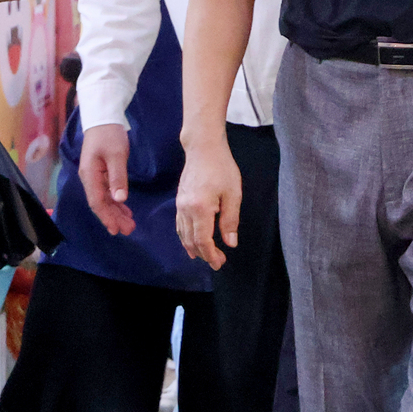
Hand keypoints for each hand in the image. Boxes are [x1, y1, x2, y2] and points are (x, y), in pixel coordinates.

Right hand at [79, 125, 135, 235]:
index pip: (97, 202)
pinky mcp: (100, 173)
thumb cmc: (109, 134)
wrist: (103, 117)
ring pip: (104, 199)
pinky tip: (124, 208)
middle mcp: (89, 178)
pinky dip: (116, 201)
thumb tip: (119, 199)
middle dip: (113, 218)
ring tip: (129, 223)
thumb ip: (117, 177)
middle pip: (100, 203)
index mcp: (90, 175)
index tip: (116, 229)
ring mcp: (94, 176)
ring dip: (116, 212)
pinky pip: (107, 192)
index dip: (106, 217)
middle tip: (129, 229)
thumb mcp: (116, 154)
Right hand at [175, 137, 242, 268]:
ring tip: (205, 256)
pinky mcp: (179, 200)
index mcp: (200, 208)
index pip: (202, 240)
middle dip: (203, 254)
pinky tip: (191, 241)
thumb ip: (230, 220)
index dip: (210, 255)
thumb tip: (230, 243)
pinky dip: (185, 237)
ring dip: (193, 248)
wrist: (203, 148)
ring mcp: (180, 205)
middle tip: (217, 262)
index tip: (219, 263)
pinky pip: (179, 225)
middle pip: (191, 240)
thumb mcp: (233, 194)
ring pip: (183, 234)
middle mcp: (186, 209)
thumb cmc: (221, 167)